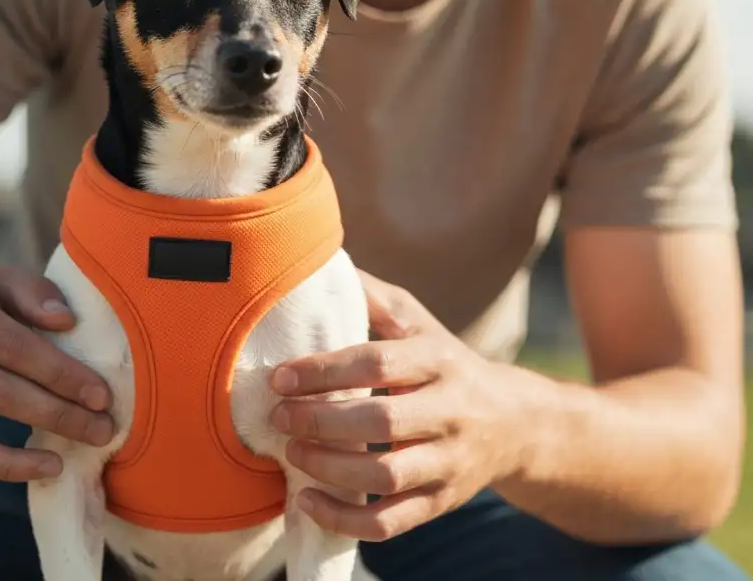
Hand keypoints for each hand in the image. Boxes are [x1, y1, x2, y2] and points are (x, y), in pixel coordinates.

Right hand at [0, 261, 113, 481]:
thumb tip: (67, 322)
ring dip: (39, 441)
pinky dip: (5, 466)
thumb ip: (31, 291)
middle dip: (58, 410)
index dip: (59, 372)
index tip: (101, 392)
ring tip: (85, 442)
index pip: (12, 345)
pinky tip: (46, 466)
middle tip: (104, 425)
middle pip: (0, 388)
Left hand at [269, 270, 525, 540]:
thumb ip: (372, 298)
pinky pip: (392, 522)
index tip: (280, 377)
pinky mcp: (442, 502)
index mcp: (440, 360)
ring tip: (291, 453)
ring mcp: (450, 462)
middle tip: (279, 417)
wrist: (513, 423)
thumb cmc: (443, 362)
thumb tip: (324, 268)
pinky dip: (344, 519)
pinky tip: (308, 500)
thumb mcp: (417, 322)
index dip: (323, 372)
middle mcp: (452, 411)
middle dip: (321, 421)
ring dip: (329, 468)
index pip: (377, 363)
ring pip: (387, 476)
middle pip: (383, 422)